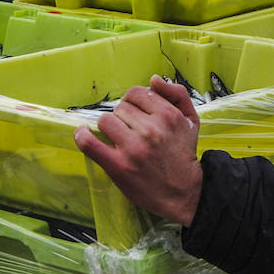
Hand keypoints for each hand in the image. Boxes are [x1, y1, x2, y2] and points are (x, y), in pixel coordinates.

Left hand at [73, 74, 203, 226]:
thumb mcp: (191, 120)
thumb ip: (177, 94)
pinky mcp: (118, 166)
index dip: (134, 102)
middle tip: (132, 132)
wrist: (184, 194)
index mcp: (168, 115)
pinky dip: (82, 136)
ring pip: (106, 120)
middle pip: (120, 107)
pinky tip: (83, 133)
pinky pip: (89, 143)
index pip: (136, 93)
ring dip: (109, 127)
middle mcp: (151, 130)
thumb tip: (153, 80)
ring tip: (118, 138)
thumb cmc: (184, 155)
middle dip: (124, 117)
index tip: (137, 115)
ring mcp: (133, 148)